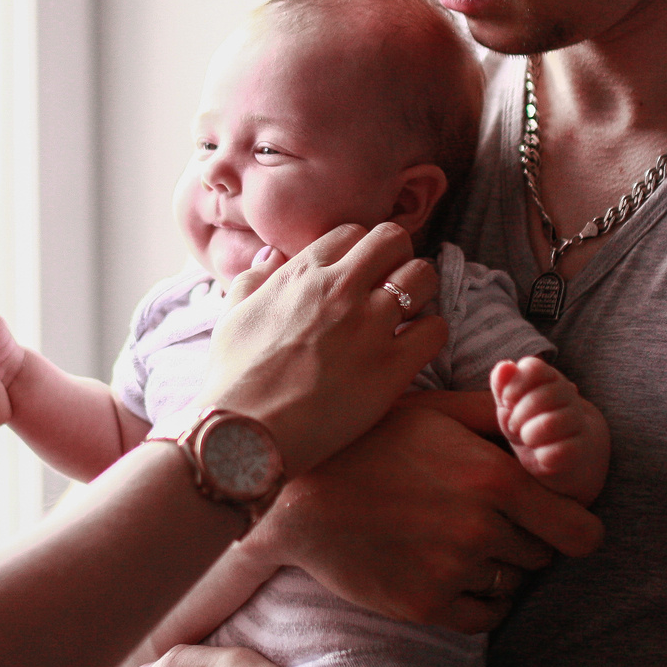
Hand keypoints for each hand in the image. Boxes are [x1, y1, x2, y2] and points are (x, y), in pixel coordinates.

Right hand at [200, 224, 445, 474]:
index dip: (358, 250)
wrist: (247, 434)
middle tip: (389, 282)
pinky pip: (436, 329)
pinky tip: (413, 347)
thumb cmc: (233, 379)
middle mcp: (341, 289)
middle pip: (394, 239)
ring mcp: (370, 325)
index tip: (358, 271)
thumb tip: (272, 255)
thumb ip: (254, 279)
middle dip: (396, 255)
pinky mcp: (392, 367)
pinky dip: (430, 333)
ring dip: (419, 289)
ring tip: (408, 312)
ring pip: (422, 276)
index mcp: (303, 273)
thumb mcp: (231, 317)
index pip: (352, 232)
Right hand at [249, 398, 603, 631]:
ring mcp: (452, 573)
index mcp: (494, 480)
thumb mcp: (434, 410)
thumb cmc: (369, 441)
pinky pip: (483, 618)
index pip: (580, 532)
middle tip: (487, 521)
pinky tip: (452, 574)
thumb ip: (498, 417)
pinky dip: (478, 601)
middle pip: (542, 557)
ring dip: (497, 568)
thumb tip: (545, 420)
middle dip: (526, 540)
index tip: (555, 520)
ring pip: (511, 585)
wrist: (297, 495)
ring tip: (456, 542)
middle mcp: (480, 530)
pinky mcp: (425, 607)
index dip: (573, 525)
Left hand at [493, 356, 611, 505]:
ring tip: (527, 439)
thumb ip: (502, 385)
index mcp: (549, 378)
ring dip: (529, 435)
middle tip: (514, 426)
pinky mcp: (581, 448)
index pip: (534, 367)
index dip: (515, 384)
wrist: (562, 457)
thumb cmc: (529, 424)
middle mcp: (569, 395)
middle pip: (541, 397)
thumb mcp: (510, 405)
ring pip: (550, 424)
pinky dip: (542, 456)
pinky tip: (542, 456)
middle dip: (518, 415)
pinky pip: (557, 451)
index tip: (507, 401)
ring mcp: (578, 421)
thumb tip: (504, 366)